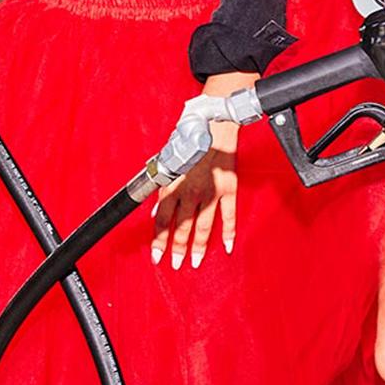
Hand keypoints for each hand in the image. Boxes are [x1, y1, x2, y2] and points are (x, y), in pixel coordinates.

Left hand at [150, 72, 256, 267]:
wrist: (212, 120)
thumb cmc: (188, 136)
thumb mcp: (167, 159)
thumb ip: (162, 186)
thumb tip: (156, 210)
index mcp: (172, 184)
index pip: (162, 220)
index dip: (158, 240)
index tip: (156, 256)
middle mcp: (190, 191)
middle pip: (181, 227)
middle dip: (176, 249)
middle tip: (175, 265)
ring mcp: (210, 191)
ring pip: (202, 227)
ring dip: (197, 247)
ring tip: (194, 262)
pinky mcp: (228, 188)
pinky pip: (229, 216)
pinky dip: (228, 233)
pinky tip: (226, 247)